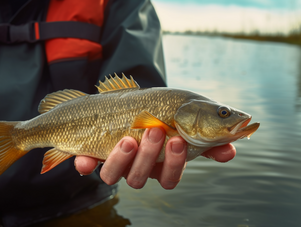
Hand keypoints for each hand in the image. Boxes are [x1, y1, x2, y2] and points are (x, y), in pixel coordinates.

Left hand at [74, 127, 235, 188]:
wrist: (132, 100)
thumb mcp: (186, 118)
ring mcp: (114, 162)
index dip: (174, 164)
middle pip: (141, 176)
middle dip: (149, 155)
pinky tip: (83, 157)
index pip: (169, 176)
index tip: (179, 140)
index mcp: (159, 164)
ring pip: (115, 175)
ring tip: (128, 138)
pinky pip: (87, 165)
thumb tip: (232, 151)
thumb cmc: (164, 112)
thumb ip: (207, 136)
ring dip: (121, 159)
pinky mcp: (94, 154)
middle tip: (156, 130)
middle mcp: (136, 167)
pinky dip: (85, 163)